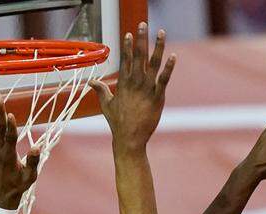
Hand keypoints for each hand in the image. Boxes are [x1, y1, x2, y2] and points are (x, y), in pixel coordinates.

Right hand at [89, 22, 175, 153]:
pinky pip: (164, 79)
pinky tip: (174, 56)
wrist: (129, 138)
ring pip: (153, 63)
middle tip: (144, 24)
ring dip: (158, 46)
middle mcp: (135, 82)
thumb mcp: (106, 104)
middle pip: (138, 55)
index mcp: (123, 83)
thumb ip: (101, 90)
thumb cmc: (117, 122)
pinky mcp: (158, 97)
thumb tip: (91, 81)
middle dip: (141, 39)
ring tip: (161, 32)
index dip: (128, 45)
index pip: (125, 59)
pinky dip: (169, 67)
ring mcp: (147, 89)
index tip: (130, 33)